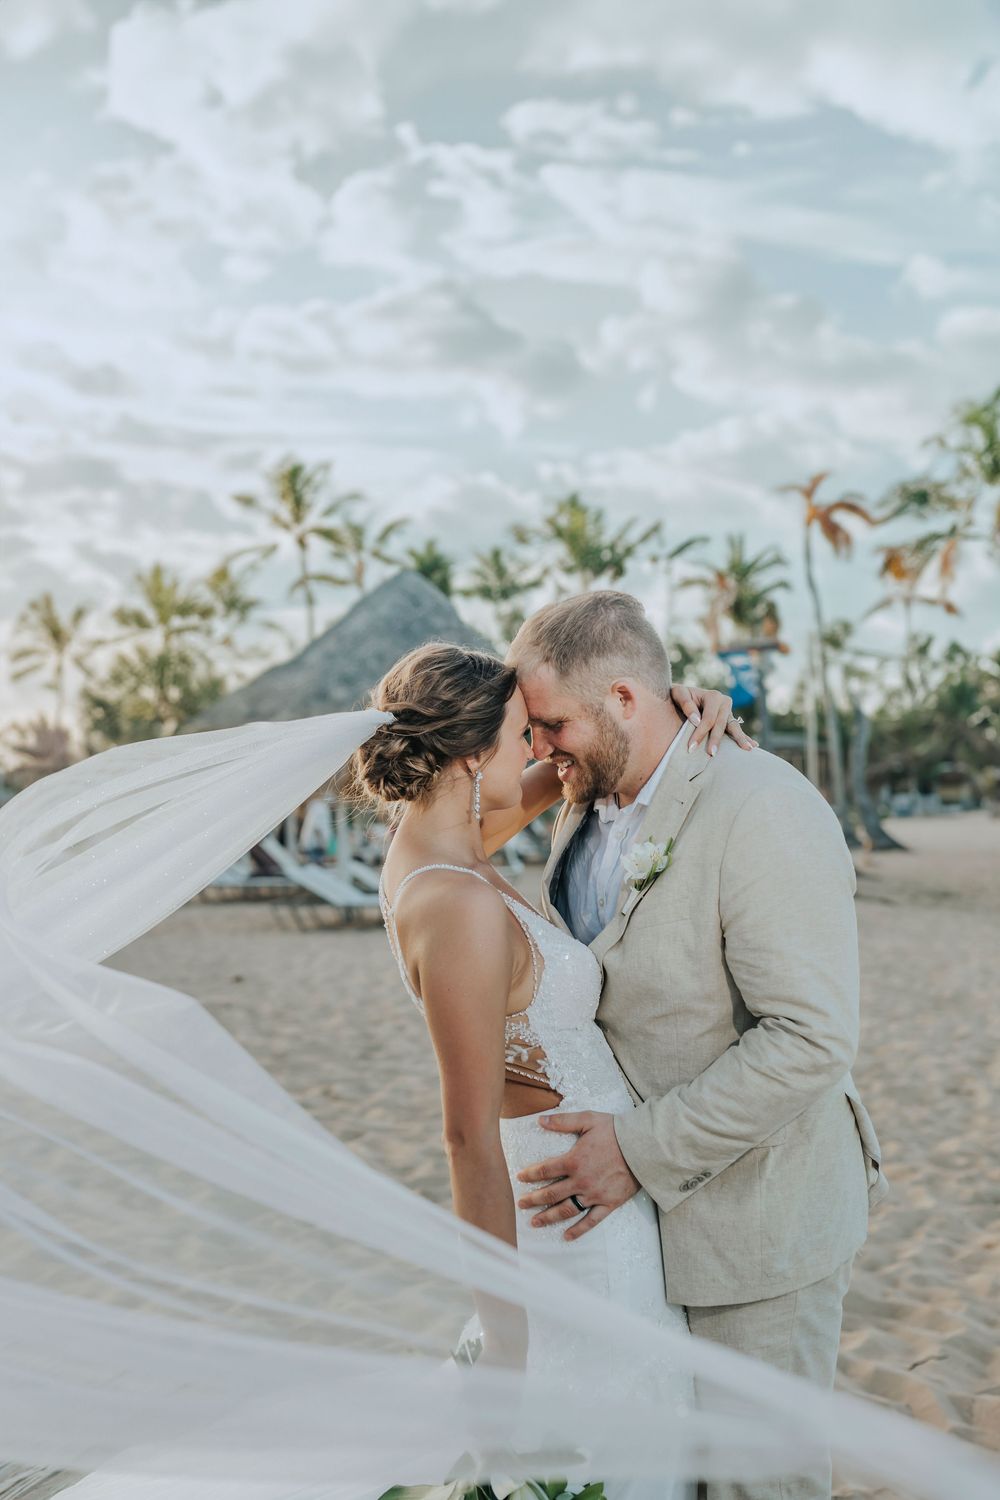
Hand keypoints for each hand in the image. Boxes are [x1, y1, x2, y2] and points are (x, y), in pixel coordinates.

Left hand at [515, 1111, 639, 1240]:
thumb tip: (540, 1120)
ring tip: (535, 1222)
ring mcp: (594, 1195)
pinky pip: (591, 1221)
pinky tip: (567, 1236)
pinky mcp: (608, 1204)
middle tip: (520, 1204)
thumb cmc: (615, 1131)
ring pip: (566, 1210)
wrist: (643, 1147)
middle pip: (551, 1194)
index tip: (519, 1178)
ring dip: (549, 1217)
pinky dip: (578, 1230)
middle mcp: (580, 1181)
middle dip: (534, 1200)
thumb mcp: (587, 1119)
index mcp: (573, 1160)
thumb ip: (562, 1121)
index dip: (530, 1175)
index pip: (545, 1171)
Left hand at [670, 684, 756, 756]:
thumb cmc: (679, 695)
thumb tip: (696, 721)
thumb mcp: (679, 694)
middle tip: (712, 754)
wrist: (683, 695)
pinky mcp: (729, 718)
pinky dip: (744, 737)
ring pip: (734, 727)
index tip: (691, 748)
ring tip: (748, 749)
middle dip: (716, 740)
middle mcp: (724, 702)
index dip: (700, 733)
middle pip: (722, 724)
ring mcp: (729, 711)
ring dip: (740, 739)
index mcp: (713, 696)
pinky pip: (737, 729)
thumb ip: (686, 704)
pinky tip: (753, 745)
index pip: (708, 718)